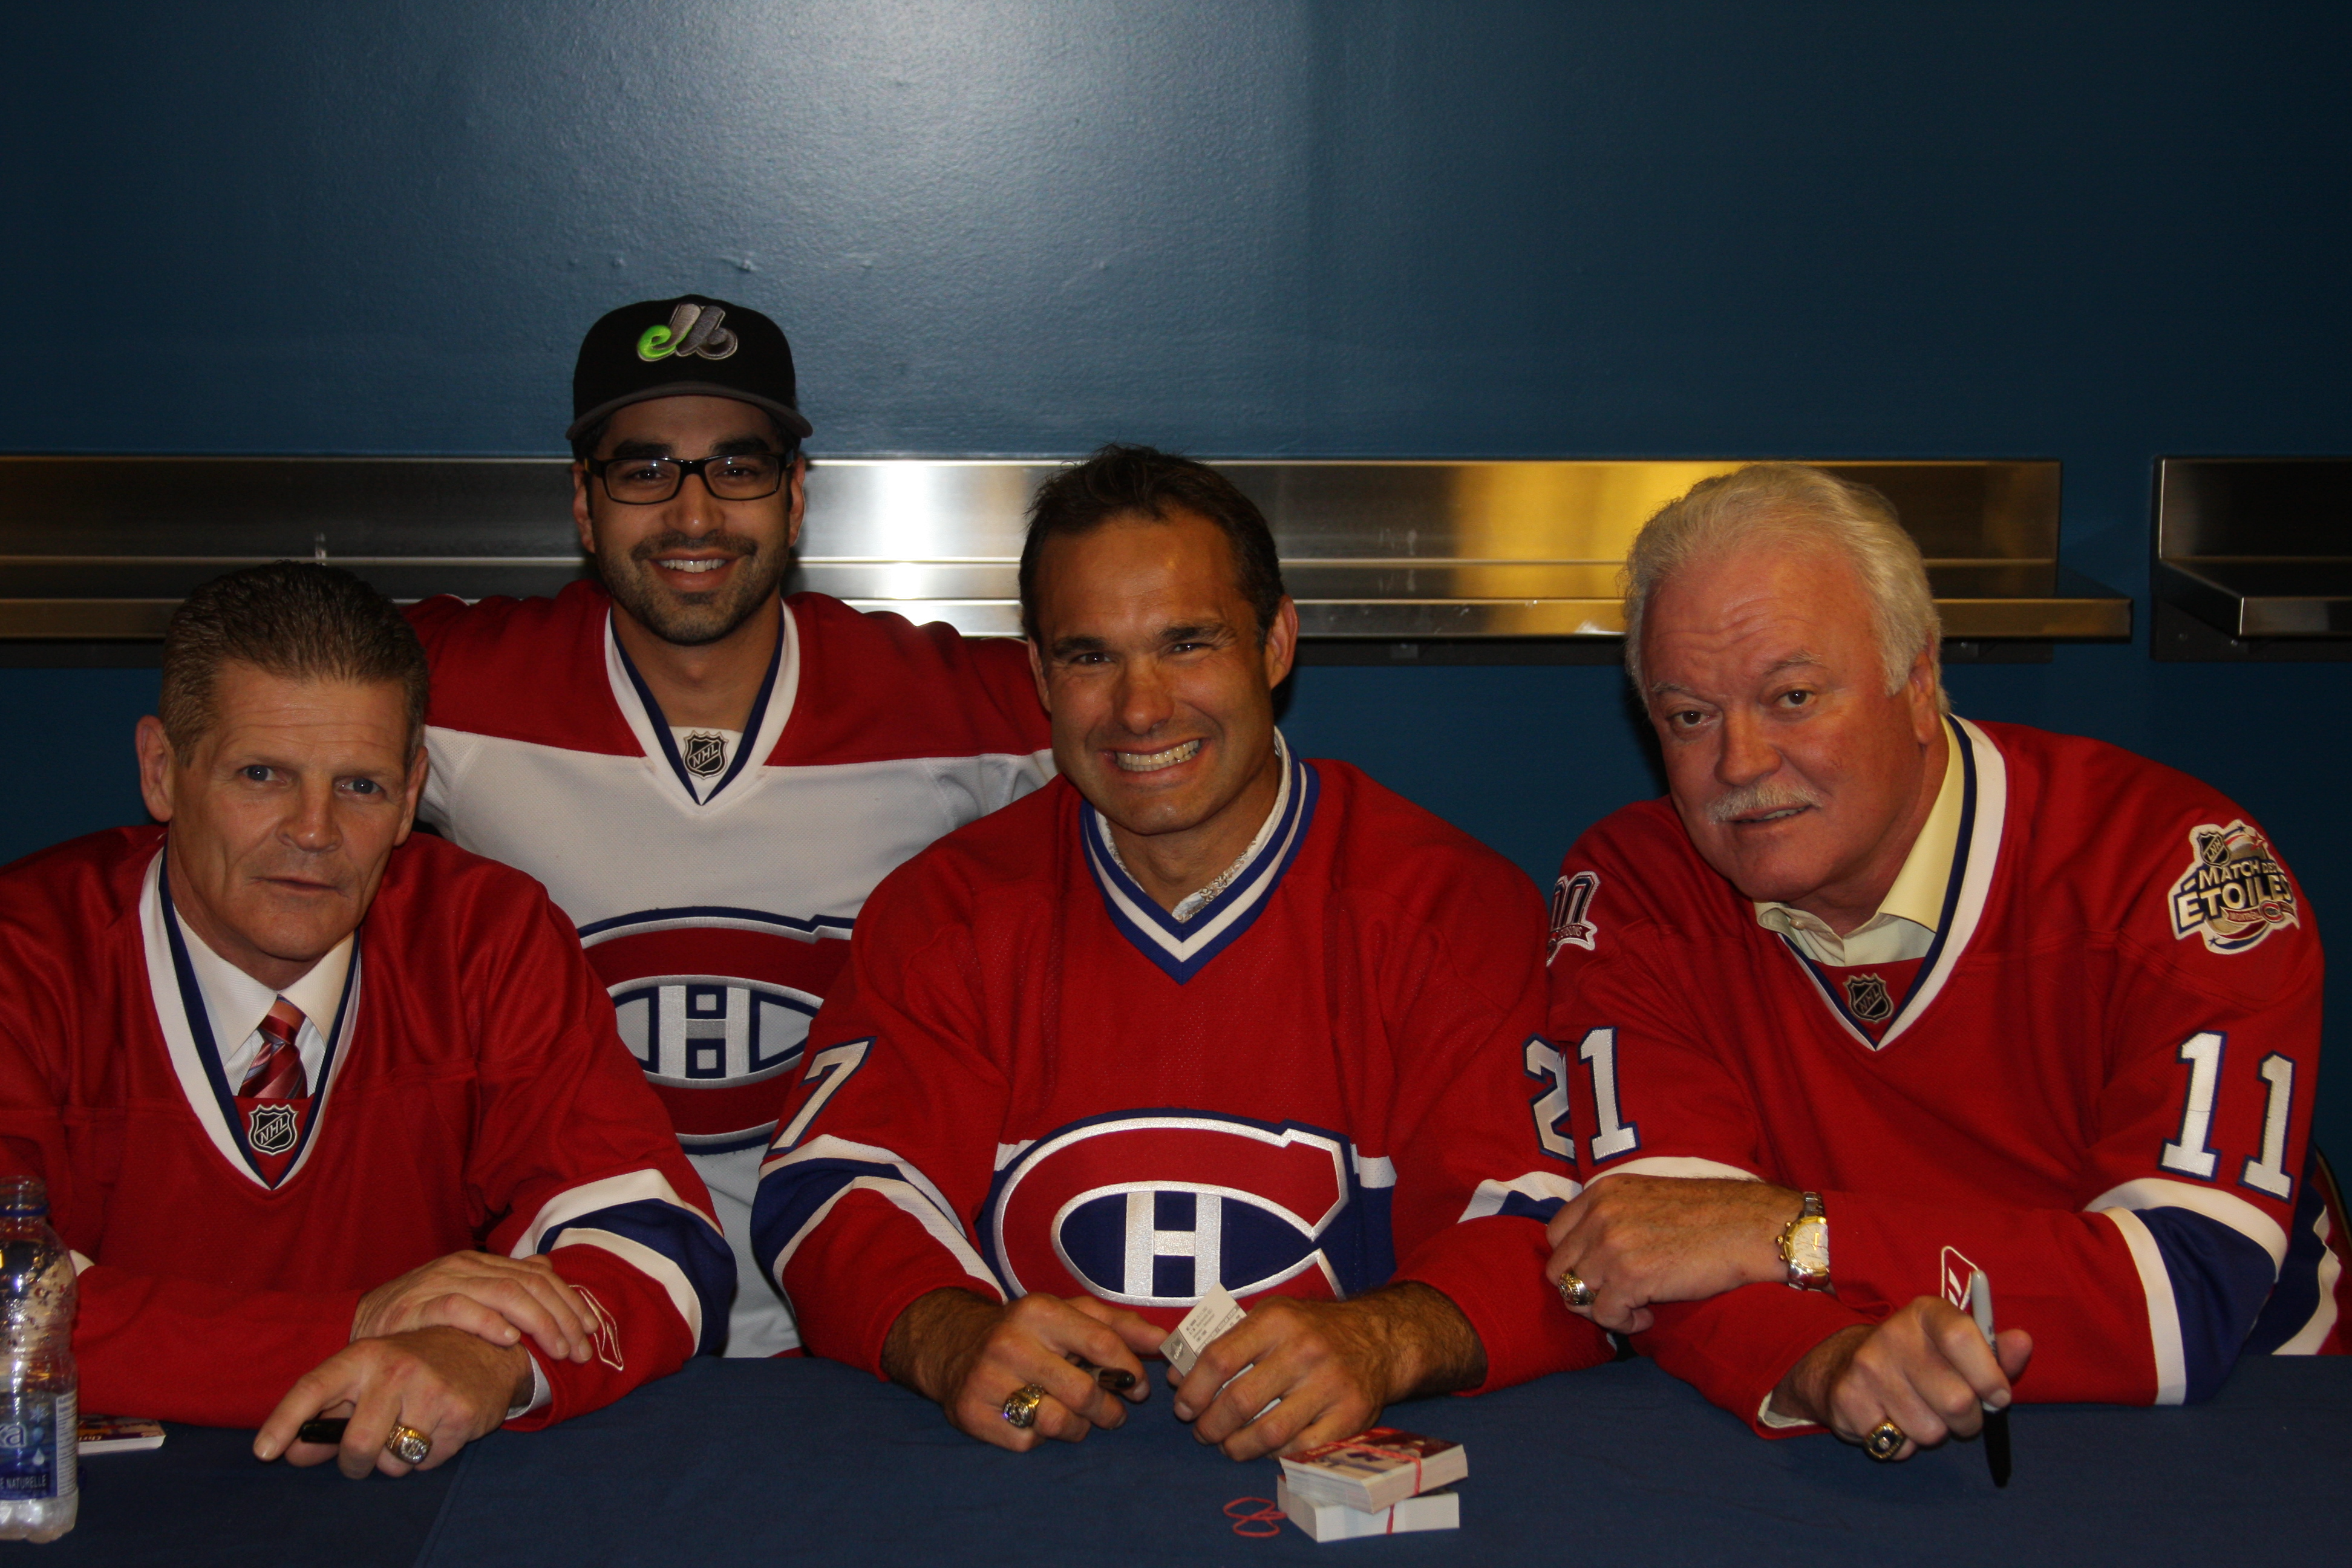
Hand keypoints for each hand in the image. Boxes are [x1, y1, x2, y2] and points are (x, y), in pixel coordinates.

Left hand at [254, 1326, 534, 1478]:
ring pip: (393, 1462)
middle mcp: (396, 1368)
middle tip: (365, 1456)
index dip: (284, 1420)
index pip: (313, 1387)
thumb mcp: (369, 1380)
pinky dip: (429, 1456)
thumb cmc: (416, 1368)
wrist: (488, 1348)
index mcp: (365, 1355)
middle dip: (357, 1463)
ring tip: (413, 1429)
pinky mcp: (461, 1412)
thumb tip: (290, 1452)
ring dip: (397, 1460)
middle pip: (357, 1445)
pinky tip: (440, 1427)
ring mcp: (431, 1389)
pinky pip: (427, 1463)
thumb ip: (327, 1416)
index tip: (263, 1451)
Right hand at [352, 1250, 592, 1364]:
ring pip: (504, 1293)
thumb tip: (546, 1266)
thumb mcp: (466, 1295)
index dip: (570, 1301)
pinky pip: (459, 1307)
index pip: (539, 1275)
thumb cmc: (419, 1317)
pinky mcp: (416, 1305)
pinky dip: (488, 1321)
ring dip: (538, 1323)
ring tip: (557, 1349)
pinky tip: (509, 1340)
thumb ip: (504, 1283)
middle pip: (530, 1285)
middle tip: (581, 1351)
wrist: (358, 1325)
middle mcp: (466, 1266)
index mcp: (481, 1262)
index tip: (591, 1330)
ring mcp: (441, 1282)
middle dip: (562, 1318)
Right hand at [881, 1288, 1159, 1452]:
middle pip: (1083, 1391)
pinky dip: (1042, 1437)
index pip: (1102, 1343)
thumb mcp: (1070, 1315)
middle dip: (1109, 1410)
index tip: (1140, 1389)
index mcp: (1039, 1310)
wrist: (954, 1347)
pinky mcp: (972, 1413)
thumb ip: (1119, 1326)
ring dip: (1079, 1429)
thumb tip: (1165, 1341)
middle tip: (1114, 1414)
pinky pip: (1027, 1440)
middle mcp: (1010, 1342)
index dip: (1130, 1372)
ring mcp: (988, 1379)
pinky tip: (1039, 1421)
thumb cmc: (1028, 1332)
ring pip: (1057, 1421)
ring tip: (1080, 1421)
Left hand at [1171, 1283, 1485, 1461]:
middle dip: (1210, 1425)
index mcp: (1277, 1320)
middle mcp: (1304, 1350)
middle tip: (1203, 1431)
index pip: (1219, 1357)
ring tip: (1228, 1445)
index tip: (1183, 1406)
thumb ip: (1225, 1341)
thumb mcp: (1271, 1317)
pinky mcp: (1350, 1416)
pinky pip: (1299, 1448)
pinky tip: (1264, 1449)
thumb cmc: (1312, 1329)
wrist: (1379, 1339)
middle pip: (1240, 1401)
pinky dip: (1273, 1455)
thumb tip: (1176, 1376)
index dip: (1193, 1388)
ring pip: (1268, 1432)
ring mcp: (1330, 1385)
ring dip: (1237, 1446)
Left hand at [1543, 1176, 1799, 1332]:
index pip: (1555, 1235)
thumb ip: (1614, 1217)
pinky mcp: (1631, 1277)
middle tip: (1614, 1298)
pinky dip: (1624, 1324)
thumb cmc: (1710, 1216)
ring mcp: (1612, 1246)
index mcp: (1603, 1192)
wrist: (1752, 1226)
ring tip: (1636, 1308)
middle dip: (1582, 1290)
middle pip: (1558, 1269)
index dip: (1573, 1261)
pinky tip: (1648, 1317)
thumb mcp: (1648, 1198)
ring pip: (1577, 1295)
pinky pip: (1605, 1315)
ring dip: (1604, 1309)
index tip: (1598, 1274)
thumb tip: (1589, 1254)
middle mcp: (1600, 1216)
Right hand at [1769, 1297, 2034, 1457]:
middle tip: (1955, 1410)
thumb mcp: (1960, 1349)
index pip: (1961, 1336)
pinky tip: (1892, 1419)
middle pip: (1956, 1401)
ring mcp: (1866, 1366)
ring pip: (1929, 1431)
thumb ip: (1996, 1352)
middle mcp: (1892, 1333)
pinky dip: (1903, 1445)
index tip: (1998, 1395)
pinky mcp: (1847, 1399)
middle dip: (1967, 1420)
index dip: (1988, 1374)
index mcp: (1926, 1312)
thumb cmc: (1922, 1360)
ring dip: (1933, 1433)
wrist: (1845, 1365)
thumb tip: (2023, 1342)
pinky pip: (1898, 1446)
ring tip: (1918, 1411)